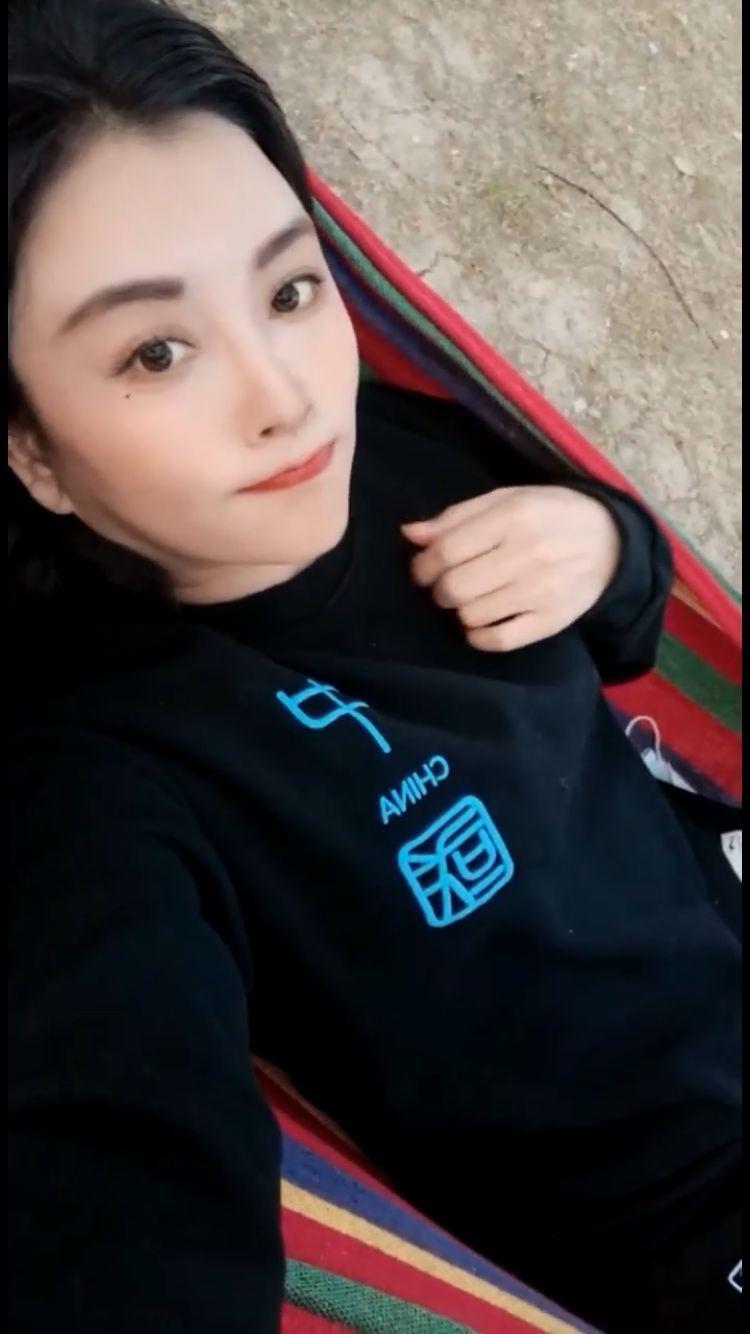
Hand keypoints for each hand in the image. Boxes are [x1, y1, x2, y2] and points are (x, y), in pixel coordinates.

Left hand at [402, 486, 620, 651]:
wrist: (610, 541)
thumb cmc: (548, 515)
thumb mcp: (506, 500)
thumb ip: (456, 516)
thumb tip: (409, 534)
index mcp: (512, 517)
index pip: (446, 551)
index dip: (423, 565)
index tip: (423, 570)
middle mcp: (526, 554)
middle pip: (455, 587)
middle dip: (439, 590)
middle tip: (446, 586)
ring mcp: (541, 591)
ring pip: (472, 615)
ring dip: (460, 610)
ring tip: (471, 598)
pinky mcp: (552, 620)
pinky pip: (499, 640)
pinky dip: (479, 637)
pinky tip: (480, 624)